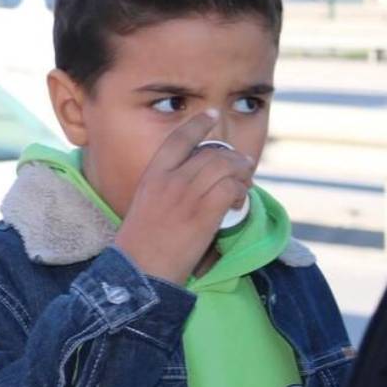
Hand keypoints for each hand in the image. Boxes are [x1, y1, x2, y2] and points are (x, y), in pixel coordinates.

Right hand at [113, 111, 254, 283]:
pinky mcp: (203, 215)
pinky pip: (231, 190)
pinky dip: (241, 194)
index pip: (178, 139)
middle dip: (232, 157)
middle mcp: (170, 181)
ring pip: (224, 168)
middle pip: (210, 154)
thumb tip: (196, 182)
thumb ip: (167, 188)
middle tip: (244, 165)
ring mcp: (187, 197)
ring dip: (241, 173)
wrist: (140, 271)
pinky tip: (239, 204)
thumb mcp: (145, 205)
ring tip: (245, 185)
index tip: (211, 115)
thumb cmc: (141, 245)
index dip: (198, 124)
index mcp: (152, 176)